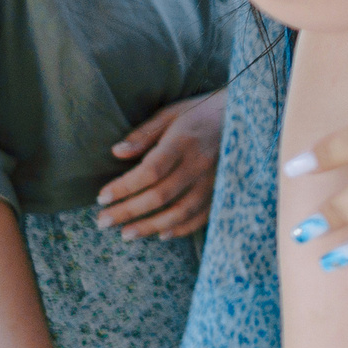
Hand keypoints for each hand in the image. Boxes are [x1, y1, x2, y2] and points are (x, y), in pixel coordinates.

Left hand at [96, 91, 226, 238]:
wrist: (246, 115)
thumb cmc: (200, 112)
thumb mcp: (170, 113)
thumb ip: (144, 134)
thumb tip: (117, 152)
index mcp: (183, 141)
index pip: (150, 171)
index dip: (124, 187)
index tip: (102, 198)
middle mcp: (200, 163)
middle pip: (161, 195)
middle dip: (129, 211)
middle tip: (103, 222)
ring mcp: (214, 179)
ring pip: (181, 211)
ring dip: (152, 226)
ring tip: (127, 234)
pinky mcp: (224, 189)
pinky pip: (203, 215)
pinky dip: (182, 228)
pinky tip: (162, 234)